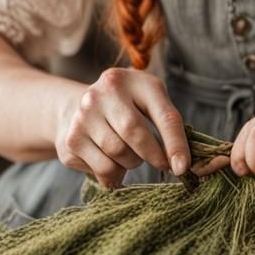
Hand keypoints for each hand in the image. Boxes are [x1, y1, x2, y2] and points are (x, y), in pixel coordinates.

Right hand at [55, 67, 191, 188]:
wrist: (76, 107)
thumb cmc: (125, 107)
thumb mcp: (148, 102)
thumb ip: (167, 125)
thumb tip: (181, 164)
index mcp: (135, 80)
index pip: (163, 114)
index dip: (176, 143)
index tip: (182, 167)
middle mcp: (106, 92)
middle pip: (135, 134)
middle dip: (152, 155)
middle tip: (160, 163)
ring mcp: (84, 115)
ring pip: (117, 154)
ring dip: (131, 163)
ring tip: (130, 154)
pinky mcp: (71, 140)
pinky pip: (101, 170)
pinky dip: (113, 174)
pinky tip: (111, 160)